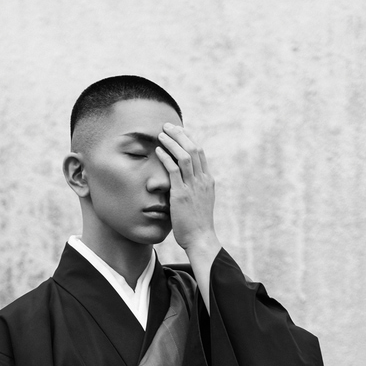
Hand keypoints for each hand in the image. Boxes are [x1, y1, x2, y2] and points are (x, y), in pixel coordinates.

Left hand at [155, 124, 219, 262]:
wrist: (201, 239)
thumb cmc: (197, 225)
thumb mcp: (199, 203)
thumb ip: (193, 189)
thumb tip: (182, 182)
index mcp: (207, 181)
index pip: (200, 152)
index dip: (189, 138)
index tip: (179, 131)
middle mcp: (202, 180)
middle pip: (194, 148)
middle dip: (180, 134)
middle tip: (168, 126)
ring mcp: (193, 187)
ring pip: (185, 155)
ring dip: (172, 142)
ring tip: (161, 133)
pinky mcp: (181, 194)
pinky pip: (174, 170)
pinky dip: (166, 157)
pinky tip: (158, 150)